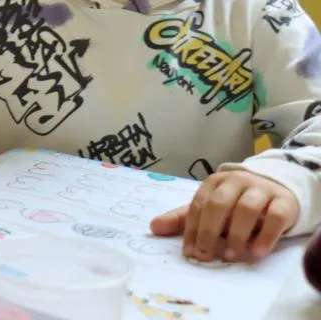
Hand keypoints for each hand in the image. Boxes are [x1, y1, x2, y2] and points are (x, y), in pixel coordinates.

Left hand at [151, 169, 299, 262]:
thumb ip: (184, 219)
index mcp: (214, 183)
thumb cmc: (236, 204)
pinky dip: (265, 236)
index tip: (189, 253)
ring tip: (230, 255)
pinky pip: (275, 217)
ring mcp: (261, 190)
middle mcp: (236, 182)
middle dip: (209, 231)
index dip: (192, 230)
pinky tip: (256, 253)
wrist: (277, 192)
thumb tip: (153, 228)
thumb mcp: (210, 210)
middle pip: (219, 204)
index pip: (198, 206)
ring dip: (237, 234)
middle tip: (206, 255)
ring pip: (247, 208)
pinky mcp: (283, 202)